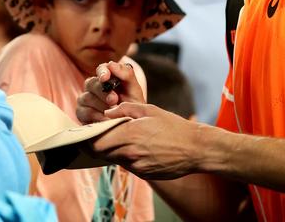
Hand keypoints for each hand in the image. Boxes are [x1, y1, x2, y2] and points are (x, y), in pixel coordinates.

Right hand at [76, 60, 144, 123]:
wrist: (129, 125)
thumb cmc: (131, 106)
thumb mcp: (134, 90)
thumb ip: (126, 74)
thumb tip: (112, 64)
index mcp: (106, 77)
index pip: (101, 69)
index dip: (102, 72)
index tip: (106, 77)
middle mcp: (93, 85)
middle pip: (92, 83)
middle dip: (103, 92)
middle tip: (114, 100)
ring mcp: (85, 98)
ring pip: (87, 98)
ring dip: (102, 106)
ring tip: (114, 114)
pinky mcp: (81, 112)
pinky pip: (84, 112)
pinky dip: (96, 117)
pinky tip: (106, 121)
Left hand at [90, 102, 206, 179]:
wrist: (195, 149)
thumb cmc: (173, 126)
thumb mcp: (149, 110)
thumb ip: (125, 109)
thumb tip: (107, 113)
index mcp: (129, 135)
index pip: (96, 143)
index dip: (89, 138)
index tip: (90, 130)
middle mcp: (130, 154)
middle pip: (102, 153)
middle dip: (98, 144)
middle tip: (101, 134)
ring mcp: (137, 167)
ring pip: (114, 159)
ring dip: (113, 150)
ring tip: (122, 138)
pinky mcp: (144, 175)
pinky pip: (128, 165)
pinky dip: (127, 157)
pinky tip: (138, 148)